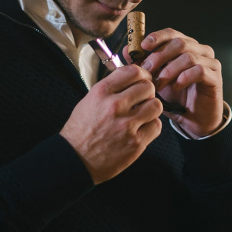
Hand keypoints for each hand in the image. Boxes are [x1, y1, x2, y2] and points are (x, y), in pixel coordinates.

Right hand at [60, 65, 162, 183]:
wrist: (75, 160)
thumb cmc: (80, 132)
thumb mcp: (88, 101)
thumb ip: (110, 90)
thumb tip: (130, 81)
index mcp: (102, 92)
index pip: (133, 71)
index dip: (142, 74)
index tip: (143, 79)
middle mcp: (115, 106)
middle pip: (148, 87)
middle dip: (147, 93)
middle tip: (142, 100)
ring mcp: (126, 125)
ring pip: (156, 106)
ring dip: (151, 109)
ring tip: (143, 115)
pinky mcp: (135, 143)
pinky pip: (156, 126)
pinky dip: (151, 127)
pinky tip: (142, 129)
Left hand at [123, 29, 223, 137]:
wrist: (193, 119)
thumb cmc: (175, 97)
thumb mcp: (155, 79)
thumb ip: (142, 64)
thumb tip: (127, 50)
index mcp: (185, 46)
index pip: (171, 33)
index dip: (157, 37)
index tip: (143, 46)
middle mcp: (200, 50)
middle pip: (179, 42)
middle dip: (160, 55)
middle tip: (148, 70)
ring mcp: (210, 62)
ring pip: (188, 56)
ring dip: (169, 69)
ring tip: (159, 83)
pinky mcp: (215, 77)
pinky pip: (199, 70)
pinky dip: (183, 77)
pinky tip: (175, 86)